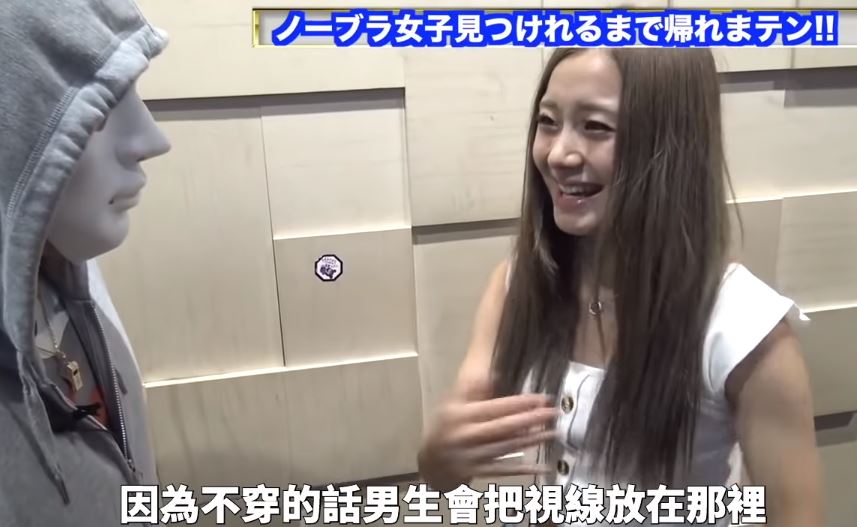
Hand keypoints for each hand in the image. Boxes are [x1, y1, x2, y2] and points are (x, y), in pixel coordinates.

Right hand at [418, 375, 559, 491]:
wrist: (429, 461)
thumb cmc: (445, 425)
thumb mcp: (453, 403)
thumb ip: (473, 389)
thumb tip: (494, 373)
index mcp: (460, 415)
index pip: (496, 407)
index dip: (520, 402)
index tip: (542, 397)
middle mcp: (466, 436)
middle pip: (504, 427)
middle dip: (531, 419)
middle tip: (554, 413)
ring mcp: (471, 457)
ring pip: (507, 448)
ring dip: (532, 441)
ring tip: (553, 433)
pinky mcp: (478, 473)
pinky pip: (504, 471)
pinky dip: (523, 470)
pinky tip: (542, 467)